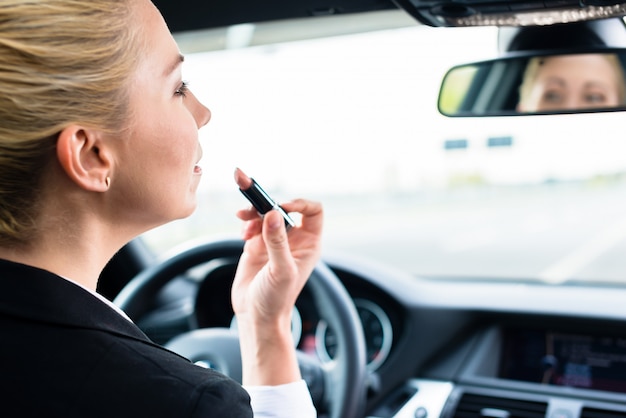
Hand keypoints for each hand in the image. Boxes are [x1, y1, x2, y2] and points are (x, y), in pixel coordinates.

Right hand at [231, 169, 322, 384]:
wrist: (255, 317)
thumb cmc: (276, 300)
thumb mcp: (280, 271)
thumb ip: (277, 242)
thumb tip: (272, 214)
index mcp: (309, 244)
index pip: (313, 211)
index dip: (299, 204)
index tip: (280, 207)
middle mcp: (294, 239)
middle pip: (284, 207)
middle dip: (267, 200)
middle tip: (247, 187)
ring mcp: (274, 241)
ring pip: (266, 213)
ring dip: (253, 211)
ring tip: (242, 217)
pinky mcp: (256, 245)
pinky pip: (252, 223)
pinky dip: (246, 222)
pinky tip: (243, 232)